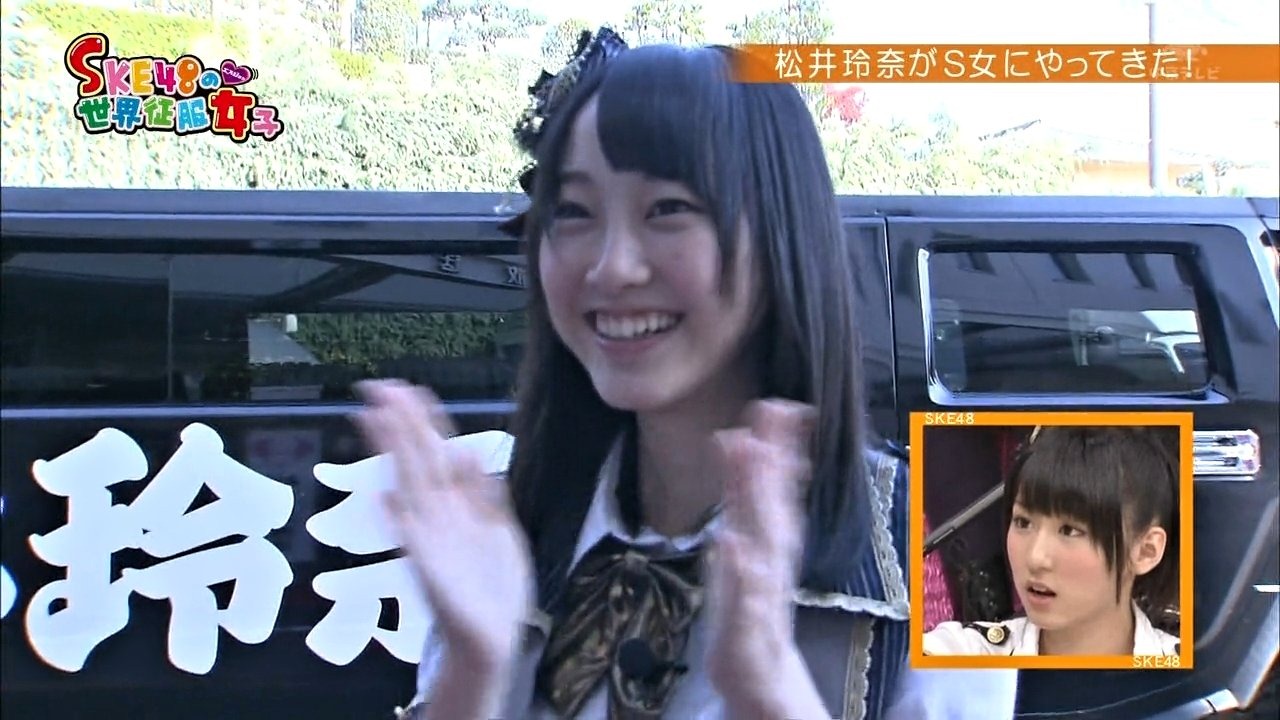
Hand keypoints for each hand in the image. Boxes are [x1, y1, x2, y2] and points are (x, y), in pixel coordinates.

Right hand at [353, 380, 532, 672]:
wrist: (493, 639)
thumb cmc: (494, 586)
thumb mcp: (501, 530)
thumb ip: (487, 493)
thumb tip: (472, 451)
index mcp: (460, 506)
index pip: (438, 451)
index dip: (424, 420)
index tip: (408, 389)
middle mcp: (440, 516)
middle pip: (418, 459)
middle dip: (400, 423)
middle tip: (377, 386)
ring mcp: (431, 540)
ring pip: (410, 486)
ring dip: (392, 454)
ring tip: (375, 420)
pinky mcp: (430, 570)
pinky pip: (411, 542)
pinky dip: (398, 521)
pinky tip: (385, 498)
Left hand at [705, 399, 827, 717]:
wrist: (761, 680)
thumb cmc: (752, 611)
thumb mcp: (744, 545)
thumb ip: (742, 494)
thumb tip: (735, 435)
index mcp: (770, 541)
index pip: (774, 487)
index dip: (778, 446)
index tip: (779, 404)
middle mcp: (772, 562)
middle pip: (773, 505)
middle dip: (772, 460)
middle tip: (771, 415)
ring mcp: (763, 596)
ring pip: (765, 543)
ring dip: (762, 501)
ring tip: (757, 460)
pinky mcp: (750, 632)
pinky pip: (746, 600)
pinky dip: (742, 572)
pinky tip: (734, 544)